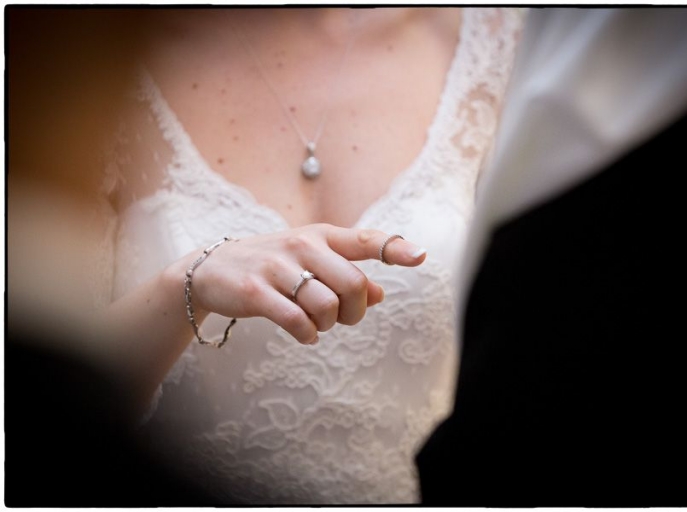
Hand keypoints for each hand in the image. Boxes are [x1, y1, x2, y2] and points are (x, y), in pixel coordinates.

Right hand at [180, 224, 426, 344]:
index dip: (395, 248)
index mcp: (321, 236)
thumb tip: (381, 294)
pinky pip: (297, 321)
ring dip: (328, 324)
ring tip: (317, 324)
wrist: (212, 270)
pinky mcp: (257, 292)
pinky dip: (308, 334)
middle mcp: (302, 245)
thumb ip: (346, 274)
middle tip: (343, 318)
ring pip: (326, 305)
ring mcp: (278, 267)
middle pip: (353, 284)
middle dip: (355, 310)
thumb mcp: (311, 262)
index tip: (420, 257)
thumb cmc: (274, 266)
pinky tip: (304, 334)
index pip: (365, 239)